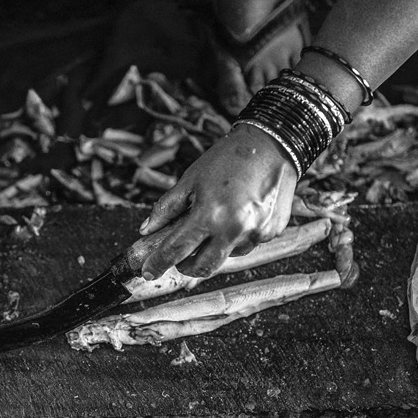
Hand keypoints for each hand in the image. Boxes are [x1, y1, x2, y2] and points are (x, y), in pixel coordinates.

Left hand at [138, 124, 297, 279]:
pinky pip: (246, 245)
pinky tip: (237, 215)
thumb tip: (146, 229)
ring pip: (226, 257)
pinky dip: (235, 238)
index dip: (158, 264)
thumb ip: (166, 208)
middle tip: (180, 255)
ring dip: (213, 248)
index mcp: (210, 214)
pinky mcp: (271, 232)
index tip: (148, 272)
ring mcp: (256, 233)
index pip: (176, 250)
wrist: (272, 145)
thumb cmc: (228, 158)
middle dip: (186, 266)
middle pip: (202, 267)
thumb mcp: (190, 179)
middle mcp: (234, 229)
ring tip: (215, 221)